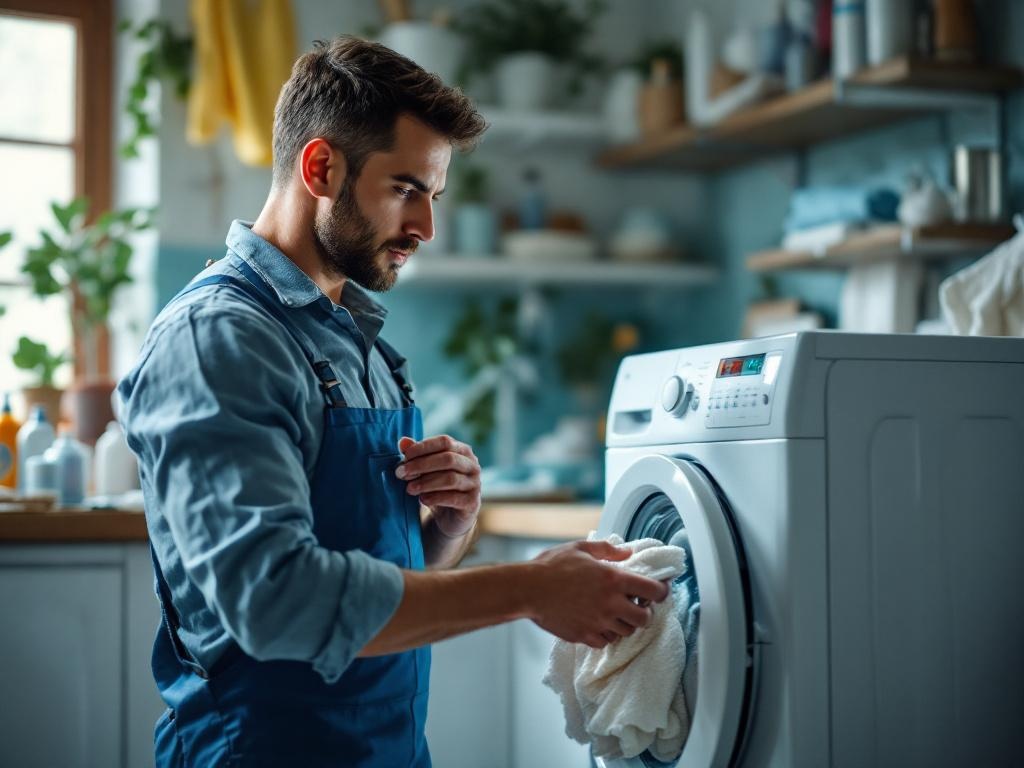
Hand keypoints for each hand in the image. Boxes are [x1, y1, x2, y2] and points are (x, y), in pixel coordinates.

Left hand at [396, 435, 480, 537]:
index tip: (405, 457)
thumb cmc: (437, 487)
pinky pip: (453, 498)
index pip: (444, 442)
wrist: (450, 516)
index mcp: (462, 451)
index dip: (423, 447)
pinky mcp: (472, 502)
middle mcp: (472, 465)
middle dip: (421, 465)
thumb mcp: (426, 471)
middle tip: (401, 473)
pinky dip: (434, 498)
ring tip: (409, 488)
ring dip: (426, 483)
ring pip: (450, 479)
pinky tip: (422, 499)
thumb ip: (416, 455)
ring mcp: (475, 484)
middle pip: (448, 459)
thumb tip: (403, 441)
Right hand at [527, 540, 669, 648]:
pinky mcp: (584, 636)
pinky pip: (606, 642)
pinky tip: (598, 622)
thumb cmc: (551, 566)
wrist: (528, 590)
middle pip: (645, 618)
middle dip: (644, 612)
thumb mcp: (581, 548)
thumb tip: (627, 552)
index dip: (661, 591)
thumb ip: (608, 550)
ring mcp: (598, 622)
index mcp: (613, 580)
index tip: (659, 590)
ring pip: (626, 632)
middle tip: (636, 605)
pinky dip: (606, 634)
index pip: (653, 591)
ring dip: (625, 624)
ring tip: (615, 613)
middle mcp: (610, 604)